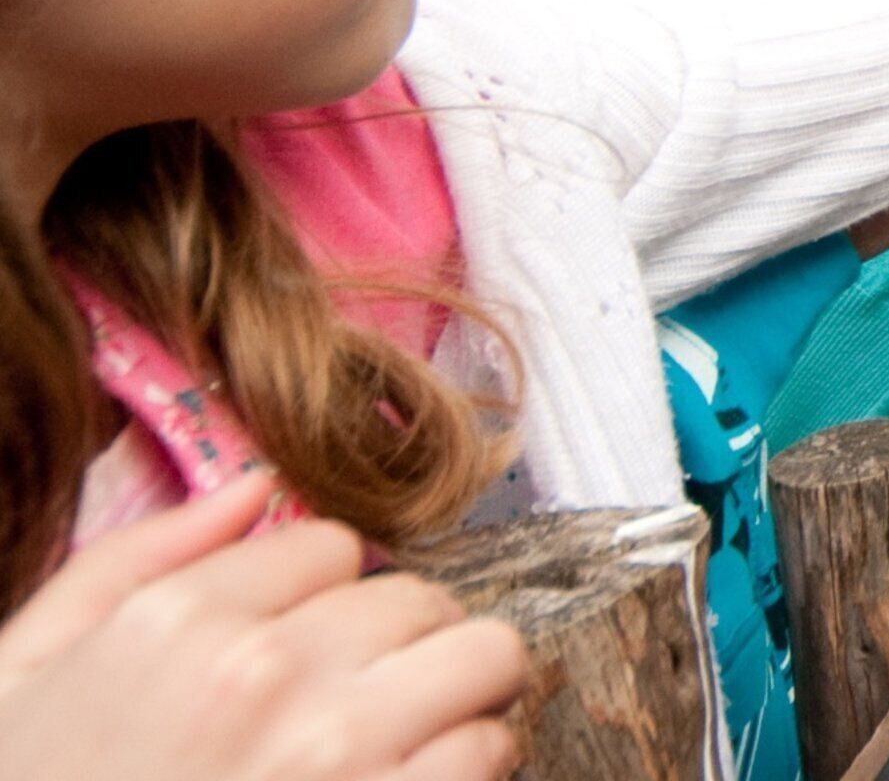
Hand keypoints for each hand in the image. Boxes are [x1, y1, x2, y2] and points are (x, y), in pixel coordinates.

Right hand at [0, 473, 528, 780]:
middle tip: (369, 691)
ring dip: (460, 692)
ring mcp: (335, 751)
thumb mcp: (28, 673)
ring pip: (485, 656)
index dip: (325, 597)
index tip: (304, 644)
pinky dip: (475, 760)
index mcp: (178, 624)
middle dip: (401, 642)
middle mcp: (266, 673)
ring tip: (413, 729)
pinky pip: (491, 748)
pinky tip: (418, 779)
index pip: (334, 547)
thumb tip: (253, 486)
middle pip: (420, 598)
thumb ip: (137, 561)